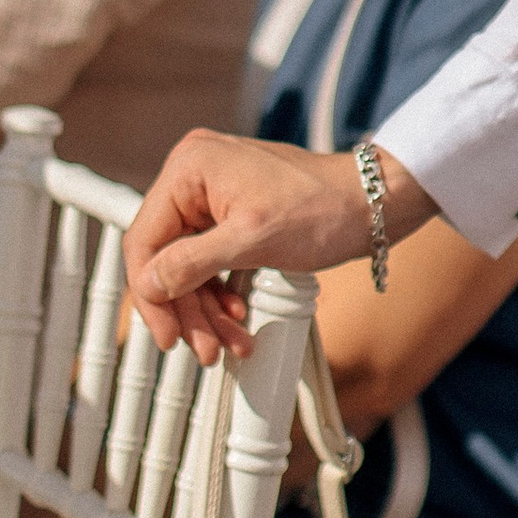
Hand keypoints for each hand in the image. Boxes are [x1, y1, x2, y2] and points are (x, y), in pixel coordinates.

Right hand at [124, 132, 429, 364]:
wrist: (373, 204)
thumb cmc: (324, 208)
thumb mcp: (252, 240)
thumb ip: (191, 264)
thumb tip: (148, 285)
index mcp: (190, 168)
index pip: (145, 240)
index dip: (152, 295)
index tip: (168, 335)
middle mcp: (195, 176)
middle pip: (166, 258)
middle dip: (187, 309)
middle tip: (204, 349)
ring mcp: (214, 195)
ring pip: (189, 266)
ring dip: (206, 311)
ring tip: (228, 343)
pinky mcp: (233, 214)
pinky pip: (211, 261)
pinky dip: (221, 295)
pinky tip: (238, 320)